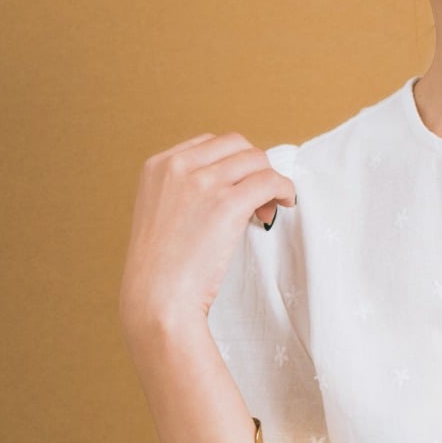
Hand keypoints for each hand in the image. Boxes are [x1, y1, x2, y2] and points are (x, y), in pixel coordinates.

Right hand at [118, 132, 297, 339]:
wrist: (156, 299)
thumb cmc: (160, 271)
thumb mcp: (159, 215)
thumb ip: (183, 193)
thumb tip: (229, 187)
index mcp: (158, 166)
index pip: (209, 143)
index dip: (232, 164)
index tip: (239, 187)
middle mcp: (178, 166)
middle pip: (235, 144)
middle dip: (252, 167)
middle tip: (258, 199)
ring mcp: (202, 183)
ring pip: (256, 160)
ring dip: (269, 180)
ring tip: (268, 209)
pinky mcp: (226, 203)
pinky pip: (269, 180)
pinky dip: (284, 189)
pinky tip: (285, 204)